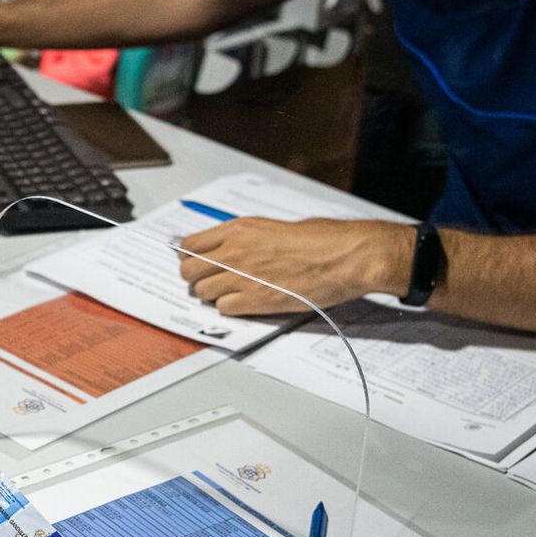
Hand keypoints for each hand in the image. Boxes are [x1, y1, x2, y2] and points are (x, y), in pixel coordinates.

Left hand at [177, 216, 413, 315]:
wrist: (346, 256)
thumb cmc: (322, 239)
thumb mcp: (275, 227)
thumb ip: (246, 238)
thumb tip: (231, 248)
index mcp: (239, 229)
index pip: (189, 245)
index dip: (190, 257)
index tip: (195, 263)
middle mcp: (234, 251)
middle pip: (189, 271)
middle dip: (196, 279)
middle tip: (211, 283)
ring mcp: (242, 276)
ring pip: (202, 293)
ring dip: (213, 296)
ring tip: (231, 294)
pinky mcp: (255, 300)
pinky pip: (223, 309)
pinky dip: (230, 310)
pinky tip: (245, 304)